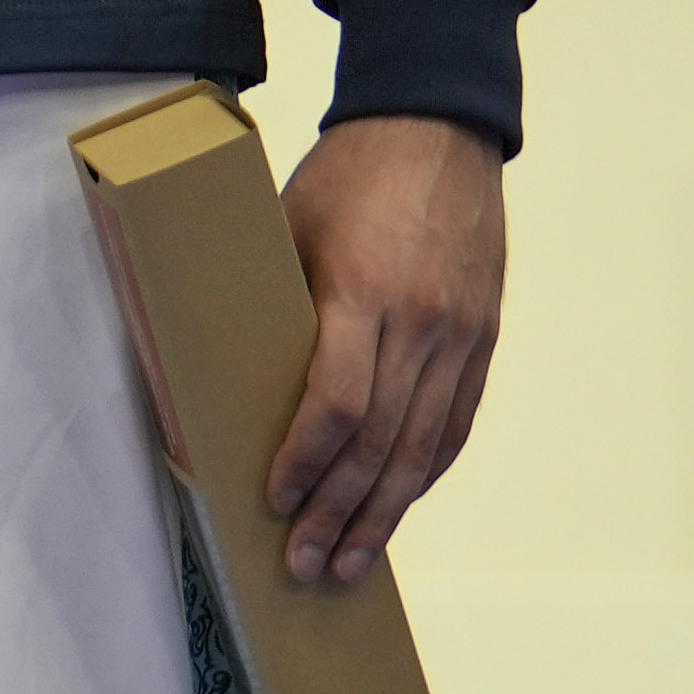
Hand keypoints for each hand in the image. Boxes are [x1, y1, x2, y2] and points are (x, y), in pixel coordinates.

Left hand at [268, 113, 505, 579]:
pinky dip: (425, 472)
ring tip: (350, 563)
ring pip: (424, 447)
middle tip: (304, 564)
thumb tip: (209, 368)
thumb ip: (268, 302)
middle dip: (339, 512)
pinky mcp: (484, 337)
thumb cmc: (345, 176)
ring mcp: (463, 334)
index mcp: (365, 292)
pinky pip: (456, 422)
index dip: (305, 461)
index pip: (339, 403)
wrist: (439, 129)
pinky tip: (398, 507)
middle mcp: (424, 322)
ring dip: (385, 513)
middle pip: (382, 442)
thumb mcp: (288, 226)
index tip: (273, 499)